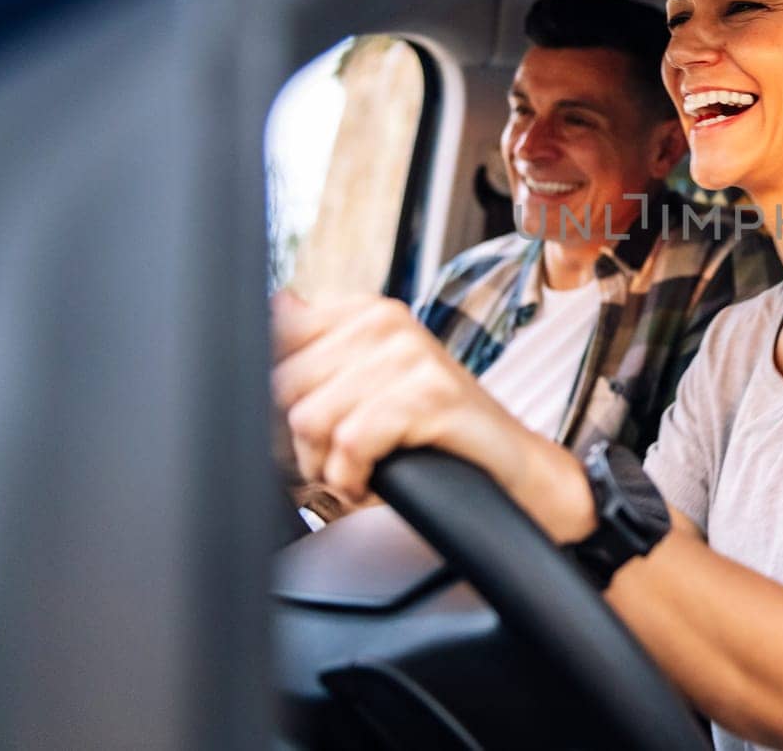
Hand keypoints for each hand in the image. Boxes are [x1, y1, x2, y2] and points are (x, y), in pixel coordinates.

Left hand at [270, 290, 594, 541]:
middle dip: (302, 439)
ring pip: (310, 420)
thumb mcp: (369, 380)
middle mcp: (387, 322)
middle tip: (343, 455)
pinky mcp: (429, 396)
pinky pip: (349, 444)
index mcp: (367, 311)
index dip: (279, 399)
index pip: (273, 340)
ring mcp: (411, 356)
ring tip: (362, 468)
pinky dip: (353, 478)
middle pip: (283, 386)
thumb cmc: (436, 429)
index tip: (314, 422)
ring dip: (328, 466)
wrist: (508, 464)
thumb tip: (276, 302)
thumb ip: (319, 347)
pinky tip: (373, 480)